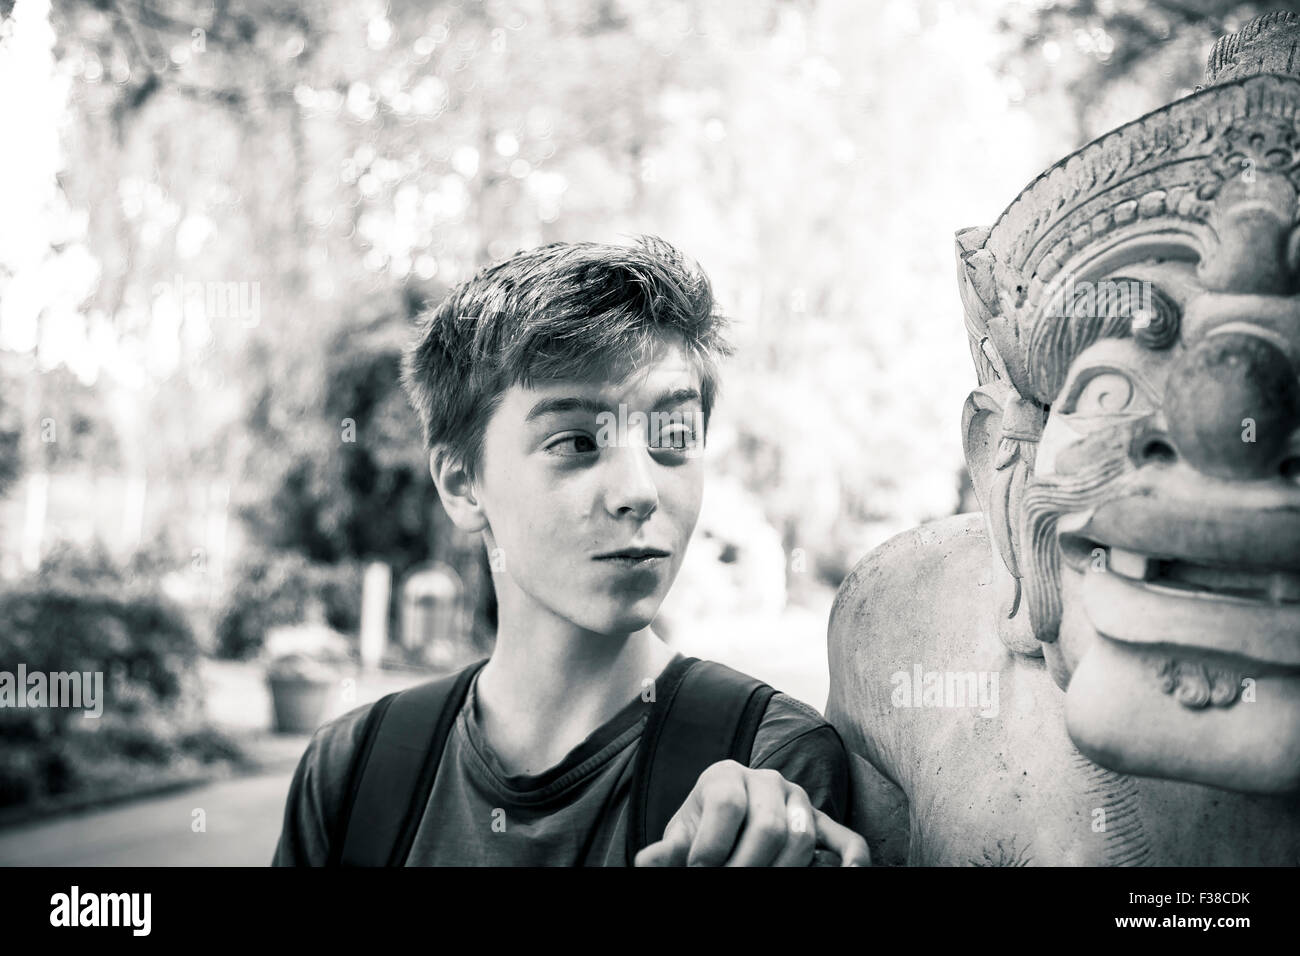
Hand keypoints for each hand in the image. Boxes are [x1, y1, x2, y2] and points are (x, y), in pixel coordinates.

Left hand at [633, 760, 870, 866]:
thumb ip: (669, 849)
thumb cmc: (702, 833)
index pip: (727, 804)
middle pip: (768, 826)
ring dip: (781, 871)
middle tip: (731, 886)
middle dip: (746, 867)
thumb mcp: (682, 836)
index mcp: (724, 775)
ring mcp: (799, 801)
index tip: (700, 872)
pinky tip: (848, 875)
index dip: (711, 846)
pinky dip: (851, 860)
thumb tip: (648, 861)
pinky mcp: (822, 824)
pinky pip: (846, 839)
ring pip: (801, 837)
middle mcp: (766, 780)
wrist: (725, 826)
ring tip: (759, 886)